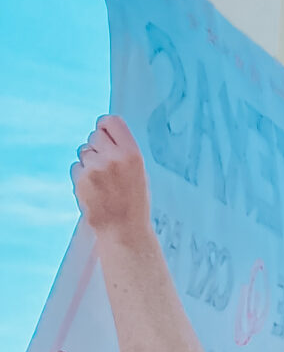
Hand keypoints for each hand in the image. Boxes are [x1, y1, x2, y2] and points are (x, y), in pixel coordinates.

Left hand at [73, 114, 152, 240]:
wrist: (124, 229)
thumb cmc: (133, 201)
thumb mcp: (139, 171)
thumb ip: (122, 150)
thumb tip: (103, 133)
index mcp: (132, 154)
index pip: (111, 122)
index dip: (105, 126)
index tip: (104, 132)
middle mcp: (113, 158)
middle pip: (94, 136)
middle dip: (97, 147)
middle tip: (105, 164)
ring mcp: (95, 169)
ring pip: (83, 151)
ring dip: (88, 161)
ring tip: (102, 181)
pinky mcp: (80, 180)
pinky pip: (76, 167)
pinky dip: (81, 176)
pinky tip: (94, 189)